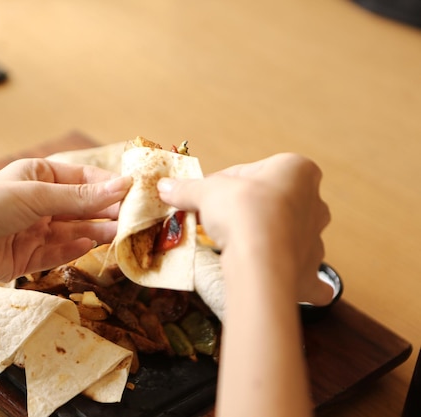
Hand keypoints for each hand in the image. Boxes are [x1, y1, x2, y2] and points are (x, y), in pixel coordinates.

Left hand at [0, 158, 131, 283]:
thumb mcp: (37, 195)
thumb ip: (81, 197)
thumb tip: (122, 186)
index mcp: (40, 177)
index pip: (84, 178)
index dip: (109, 184)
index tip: (136, 191)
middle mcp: (40, 203)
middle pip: (83, 206)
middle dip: (108, 210)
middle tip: (137, 217)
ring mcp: (36, 231)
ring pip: (76, 231)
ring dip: (98, 231)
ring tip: (124, 233)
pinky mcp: (30, 258)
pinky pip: (60, 252)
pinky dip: (76, 249)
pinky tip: (93, 245)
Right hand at [157, 153, 331, 304]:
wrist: (259, 258)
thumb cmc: (241, 211)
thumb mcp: (206, 192)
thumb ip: (187, 188)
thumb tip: (165, 186)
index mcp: (297, 170)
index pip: (251, 173)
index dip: (223, 185)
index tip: (204, 198)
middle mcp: (314, 203)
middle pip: (276, 204)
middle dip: (254, 211)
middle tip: (222, 222)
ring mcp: (316, 239)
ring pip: (295, 237)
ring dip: (276, 242)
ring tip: (245, 249)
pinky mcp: (311, 272)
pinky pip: (312, 277)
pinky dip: (306, 282)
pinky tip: (296, 283)